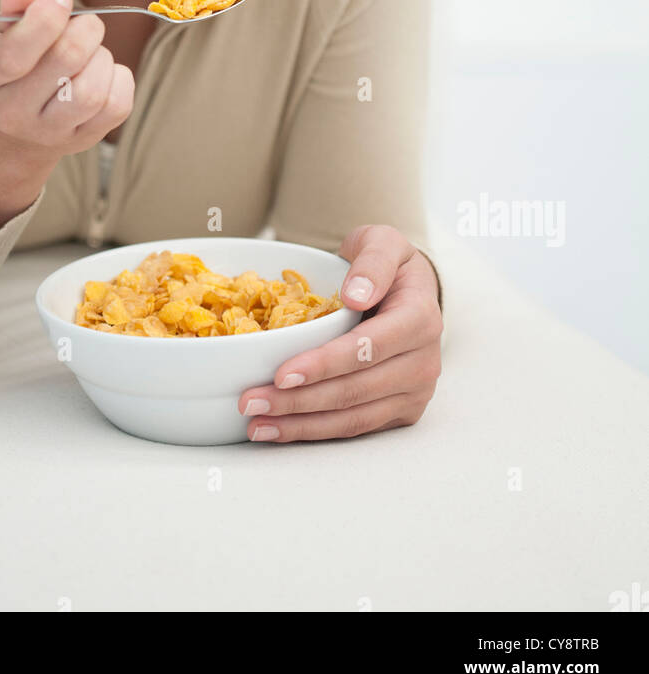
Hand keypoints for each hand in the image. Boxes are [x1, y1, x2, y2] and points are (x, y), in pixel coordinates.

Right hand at [0, 0, 133, 156]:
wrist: (16, 118)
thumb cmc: (13, 59)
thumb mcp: (2, 32)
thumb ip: (14, 10)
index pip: (15, 52)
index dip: (47, 16)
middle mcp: (10, 111)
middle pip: (66, 58)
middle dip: (86, 28)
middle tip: (84, 23)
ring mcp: (47, 131)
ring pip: (93, 91)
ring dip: (102, 57)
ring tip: (91, 52)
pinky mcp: (81, 140)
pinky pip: (117, 106)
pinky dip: (119, 78)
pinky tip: (103, 72)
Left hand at [238, 225, 442, 442]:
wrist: (408, 290)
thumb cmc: (387, 264)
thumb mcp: (382, 242)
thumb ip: (373, 261)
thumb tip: (356, 295)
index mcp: (420, 319)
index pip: (368, 348)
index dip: (324, 365)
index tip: (281, 373)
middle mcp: (424, 362)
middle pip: (355, 391)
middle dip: (299, 401)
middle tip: (251, 401)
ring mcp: (415, 392)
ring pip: (353, 418)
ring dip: (301, 425)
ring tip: (256, 424)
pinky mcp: (401, 411)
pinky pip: (355, 427)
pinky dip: (315, 431)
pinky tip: (278, 429)